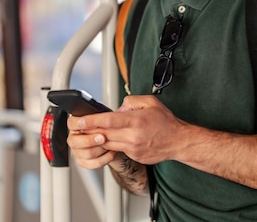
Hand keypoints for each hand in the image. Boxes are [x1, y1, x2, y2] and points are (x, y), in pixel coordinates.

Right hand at [66, 113, 117, 169]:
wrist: (115, 141)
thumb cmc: (107, 128)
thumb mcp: (105, 118)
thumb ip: (99, 117)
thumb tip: (100, 116)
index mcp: (76, 125)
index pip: (71, 123)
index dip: (78, 124)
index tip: (88, 124)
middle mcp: (74, 138)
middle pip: (74, 142)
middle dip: (90, 140)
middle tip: (103, 137)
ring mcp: (77, 151)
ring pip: (85, 154)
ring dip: (100, 149)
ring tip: (109, 144)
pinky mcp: (83, 162)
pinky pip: (92, 164)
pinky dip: (104, 159)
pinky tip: (110, 152)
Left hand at [67, 95, 183, 166]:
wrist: (178, 142)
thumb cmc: (166, 122)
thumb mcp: (151, 102)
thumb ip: (132, 101)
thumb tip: (118, 107)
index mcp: (136, 121)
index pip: (108, 121)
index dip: (91, 120)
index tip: (79, 120)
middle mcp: (133, 136)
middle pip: (104, 134)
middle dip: (89, 130)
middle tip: (77, 126)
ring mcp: (133, 148)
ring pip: (109, 143)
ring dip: (98, 138)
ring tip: (90, 132)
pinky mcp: (134, 156)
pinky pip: (118, 149)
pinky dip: (113, 143)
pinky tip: (112, 138)